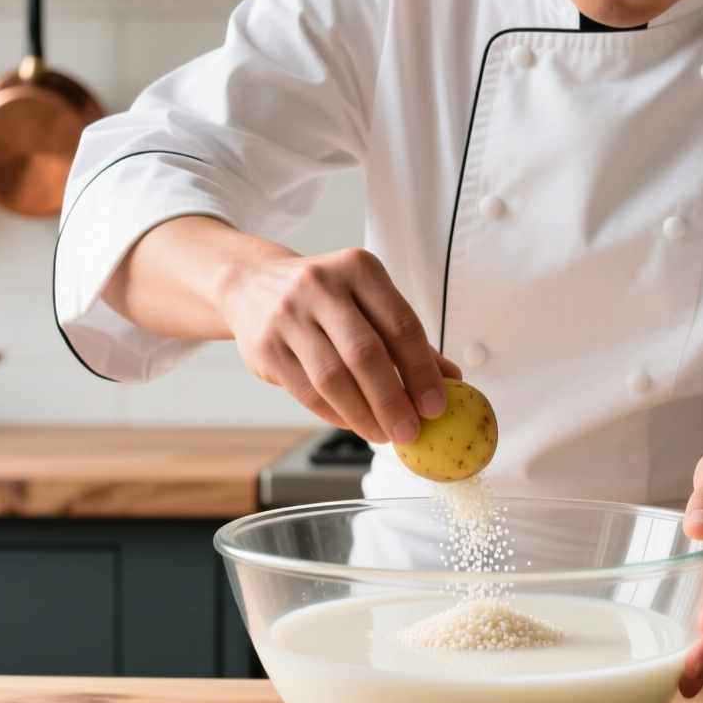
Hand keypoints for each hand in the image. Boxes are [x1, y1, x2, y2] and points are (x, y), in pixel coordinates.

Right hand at [103, 217, 457, 444]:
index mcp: (359, 268)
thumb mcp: (368, 301)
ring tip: (384, 434)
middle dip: (394, 400)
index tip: (437, 405)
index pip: (402, 325)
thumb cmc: (324, 298)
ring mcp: (289, 316)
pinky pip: (307, 391)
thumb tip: (451, 379)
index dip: (423, 371)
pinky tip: (355, 423)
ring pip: (334, 378)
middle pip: (366, 354)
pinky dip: (336, 414)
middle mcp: (322, 286)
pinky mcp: (266, 347)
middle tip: (411, 430)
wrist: (251, 284)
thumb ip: (406, 339)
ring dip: (364, 415)